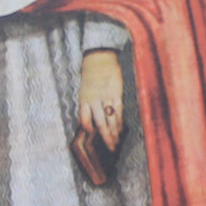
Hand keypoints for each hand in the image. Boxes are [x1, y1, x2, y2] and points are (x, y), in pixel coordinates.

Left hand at [72, 48, 124, 183]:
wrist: (99, 58)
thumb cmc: (90, 75)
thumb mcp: (84, 90)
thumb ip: (87, 105)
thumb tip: (91, 121)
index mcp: (83, 100)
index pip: (85, 120)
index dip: (89, 130)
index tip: (92, 137)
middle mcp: (94, 100)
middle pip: (100, 124)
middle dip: (106, 138)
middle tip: (110, 147)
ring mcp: (106, 98)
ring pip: (111, 120)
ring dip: (114, 132)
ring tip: (117, 142)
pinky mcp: (117, 94)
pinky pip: (119, 111)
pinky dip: (120, 121)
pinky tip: (121, 128)